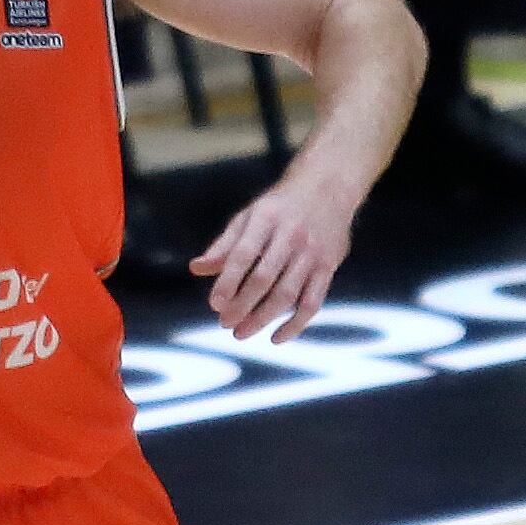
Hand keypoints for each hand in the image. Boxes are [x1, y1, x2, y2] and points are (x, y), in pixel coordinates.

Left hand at [191, 177, 351, 343]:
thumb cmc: (280, 207)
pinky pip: (312, 302)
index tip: (215, 304)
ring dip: (263, 318)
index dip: (228, 281)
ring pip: (287, 294)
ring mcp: (312, 253)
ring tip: (241, 332)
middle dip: (242, 305)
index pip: (243, 254)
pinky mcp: (329, 267)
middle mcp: (291, 236)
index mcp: (266, 219)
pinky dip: (295, 324)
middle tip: (224, 323)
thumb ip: (224, 244)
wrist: (328, 187)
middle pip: (264, 278)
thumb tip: (196, 268)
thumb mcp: (249, 216)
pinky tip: (276, 337)